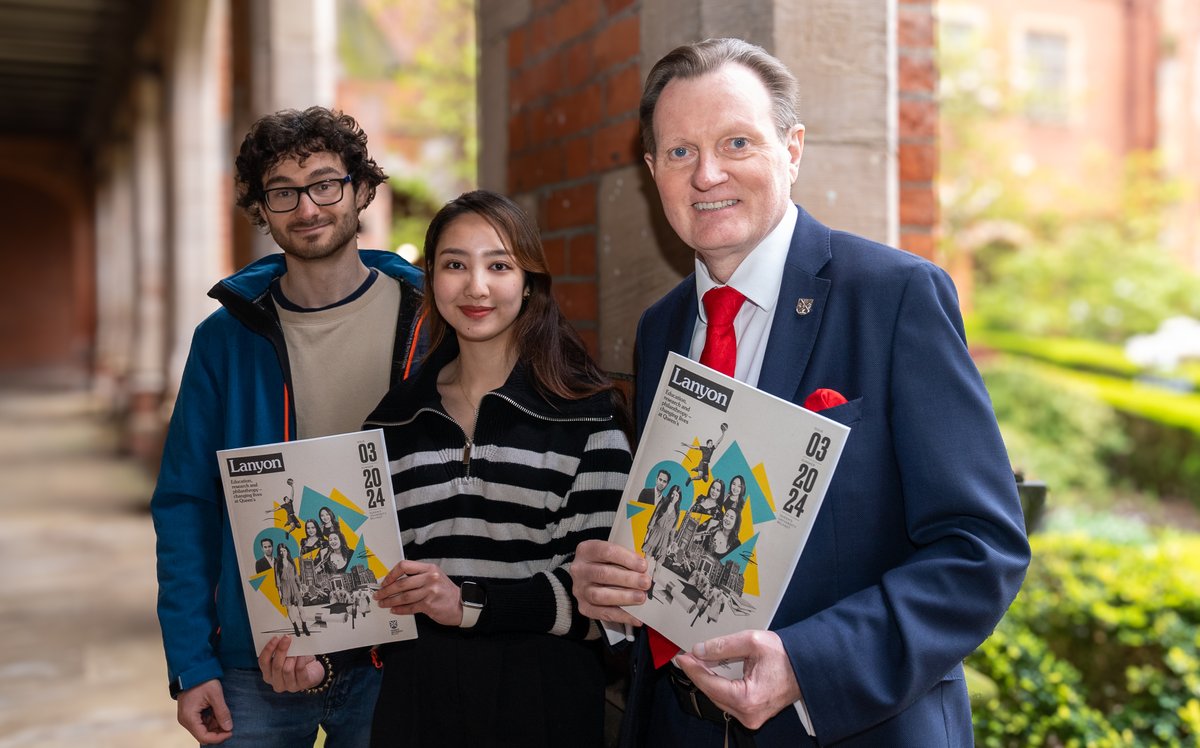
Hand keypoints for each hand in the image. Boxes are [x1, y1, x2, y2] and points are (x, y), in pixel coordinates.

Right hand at [176, 678, 232, 743]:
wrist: (192, 669)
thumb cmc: (202, 680)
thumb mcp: (215, 695)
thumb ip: (222, 712)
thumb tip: (229, 728)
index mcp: (189, 717)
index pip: (204, 737)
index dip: (218, 737)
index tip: (231, 732)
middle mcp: (185, 720)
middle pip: (203, 735)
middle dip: (218, 732)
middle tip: (230, 724)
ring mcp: (187, 717)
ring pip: (203, 729)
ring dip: (215, 726)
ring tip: (225, 716)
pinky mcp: (190, 714)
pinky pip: (201, 723)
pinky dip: (211, 720)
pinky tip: (218, 713)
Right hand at [257, 635, 323, 691]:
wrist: (313, 672)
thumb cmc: (297, 662)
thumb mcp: (287, 656)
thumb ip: (281, 649)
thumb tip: (282, 636)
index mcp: (268, 674)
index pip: (263, 662)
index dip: (268, 649)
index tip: (275, 637)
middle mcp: (276, 683)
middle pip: (275, 666)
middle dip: (281, 650)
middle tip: (287, 637)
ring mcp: (289, 686)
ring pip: (286, 669)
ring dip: (292, 656)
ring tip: (297, 647)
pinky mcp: (302, 685)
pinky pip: (299, 670)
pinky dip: (301, 660)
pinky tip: (303, 654)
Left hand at [374, 559, 462, 625]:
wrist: (461, 604)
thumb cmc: (445, 591)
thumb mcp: (434, 577)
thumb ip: (418, 576)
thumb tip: (395, 581)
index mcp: (429, 568)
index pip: (404, 566)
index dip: (391, 574)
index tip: (385, 582)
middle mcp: (429, 578)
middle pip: (401, 583)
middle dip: (386, 590)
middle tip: (378, 595)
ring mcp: (430, 591)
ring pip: (404, 597)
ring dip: (390, 601)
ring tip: (383, 604)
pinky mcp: (430, 605)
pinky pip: (410, 607)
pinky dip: (400, 609)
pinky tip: (394, 610)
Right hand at [568, 539, 648, 626]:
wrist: (588, 576)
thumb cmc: (606, 562)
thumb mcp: (612, 553)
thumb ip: (626, 559)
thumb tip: (646, 570)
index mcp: (586, 550)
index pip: (606, 551)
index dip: (626, 559)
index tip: (643, 565)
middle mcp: (579, 570)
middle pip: (603, 574)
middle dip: (627, 579)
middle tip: (645, 583)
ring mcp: (579, 590)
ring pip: (600, 595)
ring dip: (623, 597)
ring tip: (641, 598)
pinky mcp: (584, 607)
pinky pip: (603, 614)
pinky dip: (622, 616)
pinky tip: (636, 617)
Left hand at [674, 629, 801, 729]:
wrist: (807, 667)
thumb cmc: (786, 656)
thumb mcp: (753, 642)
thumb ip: (723, 646)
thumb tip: (699, 650)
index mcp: (748, 699)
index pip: (710, 684)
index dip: (693, 669)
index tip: (682, 657)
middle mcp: (748, 714)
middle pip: (712, 694)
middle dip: (698, 674)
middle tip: (688, 657)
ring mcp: (751, 717)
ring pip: (719, 699)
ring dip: (708, 680)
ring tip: (698, 662)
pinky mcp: (753, 715)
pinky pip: (729, 701)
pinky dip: (719, 687)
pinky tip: (713, 672)